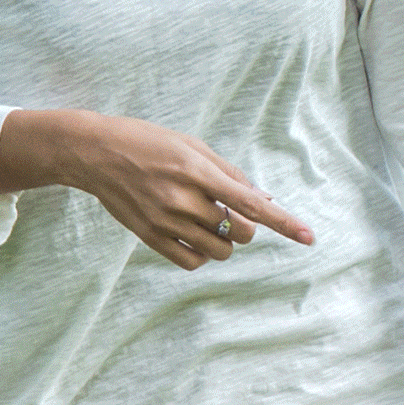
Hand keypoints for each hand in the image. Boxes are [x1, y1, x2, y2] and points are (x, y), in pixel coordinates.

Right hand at [0, 109, 314, 270]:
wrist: (94, 152)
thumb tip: (265, 200)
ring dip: (225, 241)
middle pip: (241, 233)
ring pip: (220, 251)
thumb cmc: (149, 143)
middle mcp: (183, 199)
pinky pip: (191, 261)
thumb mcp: (193, 146)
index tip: (309, 237)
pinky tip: (192, 235)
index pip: (252, 204)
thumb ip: (230, 174)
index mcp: (198, 172)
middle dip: (246, 227)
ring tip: (206, 220)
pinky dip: (201, 254)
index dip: (284, 223)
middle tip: (228, 211)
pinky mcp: (149, 236)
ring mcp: (164, 220)